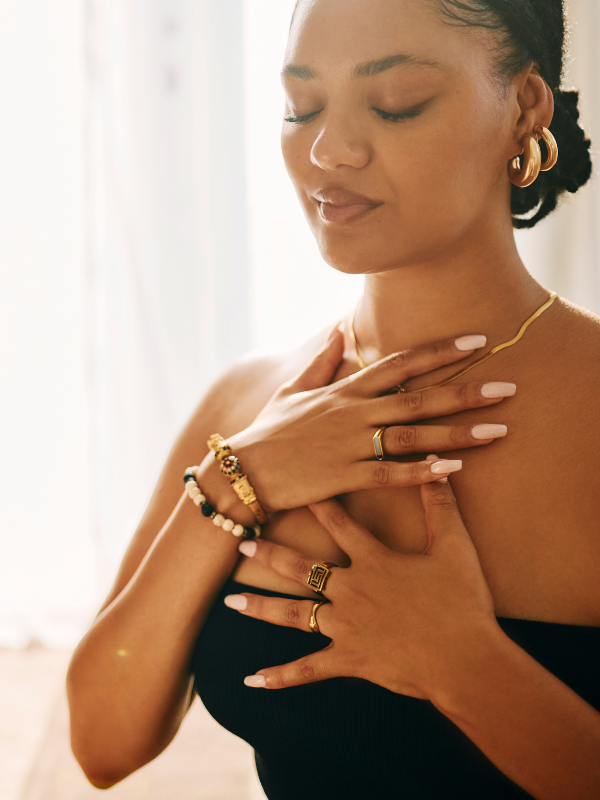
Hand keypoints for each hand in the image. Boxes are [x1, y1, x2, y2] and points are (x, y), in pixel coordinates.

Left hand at [224, 463, 500, 701]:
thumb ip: (440, 504)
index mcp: (374, 561)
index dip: (316, 504)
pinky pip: (308, 670)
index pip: (339, 524)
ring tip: (230, 601)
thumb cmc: (462, 602)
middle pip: (301, 568)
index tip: (292, 488)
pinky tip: (254, 680)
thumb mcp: (454, 547)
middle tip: (241, 544)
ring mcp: (346, 627)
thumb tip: (438, 465)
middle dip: (270, 554)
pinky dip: (281, 677)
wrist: (467, 659)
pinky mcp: (349, 660)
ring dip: (261, 607)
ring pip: (294, 614)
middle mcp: (351, 590)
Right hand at [230, 326, 514, 510]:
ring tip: (498, 430)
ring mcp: (350, 444)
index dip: (440, 351)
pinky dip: (422, 472)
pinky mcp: (344, 477)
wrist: (241, 471)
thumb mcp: (293, 390)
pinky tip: (453, 469)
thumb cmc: (269, 431)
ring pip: (413, 435)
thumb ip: (321, 361)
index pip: (400, 363)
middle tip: (508, 388)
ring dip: (457, 432)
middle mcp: (353, 412)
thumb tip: (339, 330)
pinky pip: (390, 474)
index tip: (477, 342)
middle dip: (465, 391)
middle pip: (418, 397)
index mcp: (345, 390)